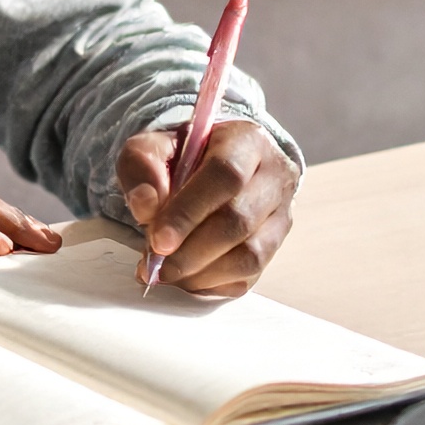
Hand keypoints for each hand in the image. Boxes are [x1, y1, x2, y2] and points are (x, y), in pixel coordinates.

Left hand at [118, 121, 297, 295]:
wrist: (210, 165)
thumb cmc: (182, 156)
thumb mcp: (153, 147)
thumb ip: (142, 168)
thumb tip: (145, 207)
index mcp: (247, 140)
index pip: (225, 175)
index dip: (189, 212)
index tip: (158, 240)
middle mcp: (275, 176)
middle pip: (239, 220)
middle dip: (191, 250)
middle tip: (156, 264)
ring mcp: (282, 214)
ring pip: (250, 255)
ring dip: (202, 272)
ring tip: (167, 272)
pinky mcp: (276, 246)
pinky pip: (250, 275)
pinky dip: (213, 283)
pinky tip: (187, 276)